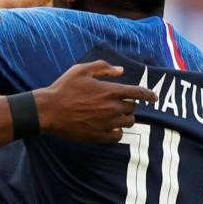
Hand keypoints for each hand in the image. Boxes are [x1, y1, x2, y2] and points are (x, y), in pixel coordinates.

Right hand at [34, 60, 156, 142]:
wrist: (49, 111)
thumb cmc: (63, 88)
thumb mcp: (81, 70)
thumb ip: (103, 67)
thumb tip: (120, 70)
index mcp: (110, 91)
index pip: (139, 93)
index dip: (149, 95)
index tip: (154, 97)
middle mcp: (112, 108)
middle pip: (133, 108)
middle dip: (129, 104)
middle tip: (120, 103)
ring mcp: (107, 123)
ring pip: (128, 122)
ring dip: (125, 117)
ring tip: (115, 115)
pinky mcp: (99, 135)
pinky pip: (118, 135)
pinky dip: (117, 131)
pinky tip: (110, 127)